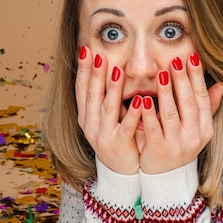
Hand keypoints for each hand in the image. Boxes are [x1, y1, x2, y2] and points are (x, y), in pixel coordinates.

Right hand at [75, 46, 140, 173]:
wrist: (120, 172)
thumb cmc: (116, 138)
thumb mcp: (106, 118)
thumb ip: (106, 97)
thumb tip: (108, 67)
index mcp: (86, 116)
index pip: (81, 88)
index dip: (83, 69)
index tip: (85, 49)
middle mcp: (90, 125)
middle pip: (92, 94)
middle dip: (95, 73)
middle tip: (99, 53)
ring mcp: (102, 135)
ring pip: (107, 108)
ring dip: (113, 88)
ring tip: (118, 70)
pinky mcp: (118, 145)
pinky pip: (126, 127)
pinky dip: (133, 113)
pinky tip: (141, 101)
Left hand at [137, 53, 222, 173]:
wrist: (166, 177)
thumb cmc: (179, 145)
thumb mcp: (197, 128)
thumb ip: (206, 106)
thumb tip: (221, 84)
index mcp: (204, 128)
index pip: (201, 97)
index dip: (196, 77)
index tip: (192, 56)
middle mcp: (194, 136)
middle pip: (188, 103)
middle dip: (182, 79)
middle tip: (176, 59)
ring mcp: (177, 144)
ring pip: (171, 113)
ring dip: (167, 92)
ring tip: (162, 73)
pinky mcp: (159, 150)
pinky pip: (153, 128)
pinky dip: (149, 112)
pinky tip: (143, 98)